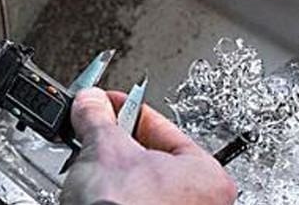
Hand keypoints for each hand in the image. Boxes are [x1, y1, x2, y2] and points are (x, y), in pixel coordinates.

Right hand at [61, 88, 236, 204]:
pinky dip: (113, 198)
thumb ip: (98, 117)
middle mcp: (204, 204)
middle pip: (150, 157)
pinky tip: (94, 195)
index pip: (161, 126)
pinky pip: (132, 204)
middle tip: (94, 135)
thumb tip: (91, 104)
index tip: (105, 104)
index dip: (125, 110)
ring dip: (113, 174)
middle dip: (117, 145)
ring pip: (139, 185)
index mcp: (209, 177)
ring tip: (90, 168)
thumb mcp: (104, 148)